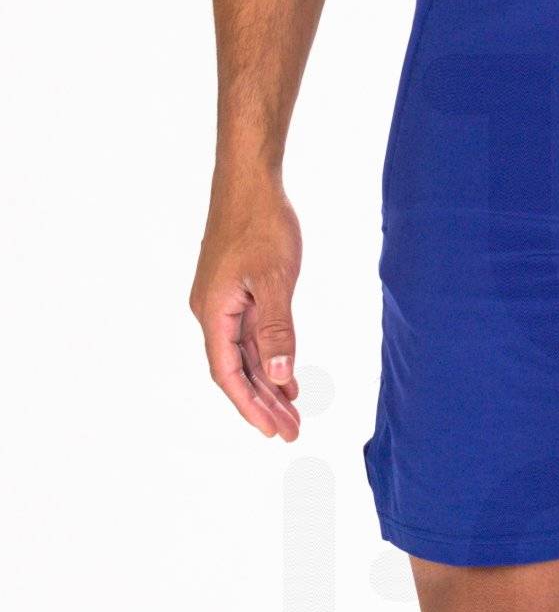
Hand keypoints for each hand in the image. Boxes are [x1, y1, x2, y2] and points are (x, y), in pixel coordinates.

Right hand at [189, 177, 302, 439]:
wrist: (250, 179)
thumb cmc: (261, 222)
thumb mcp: (274, 279)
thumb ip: (277, 330)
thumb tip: (278, 377)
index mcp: (214, 312)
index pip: (228, 374)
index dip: (250, 406)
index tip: (271, 432)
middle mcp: (212, 312)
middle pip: (237, 371)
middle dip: (263, 404)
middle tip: (292, 433)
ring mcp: (224, 302)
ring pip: (245, 356)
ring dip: (268, 385)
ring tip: (293, 414)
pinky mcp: (237, 291)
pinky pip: (251, 336)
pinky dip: (270, 359)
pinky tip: (287, 379)